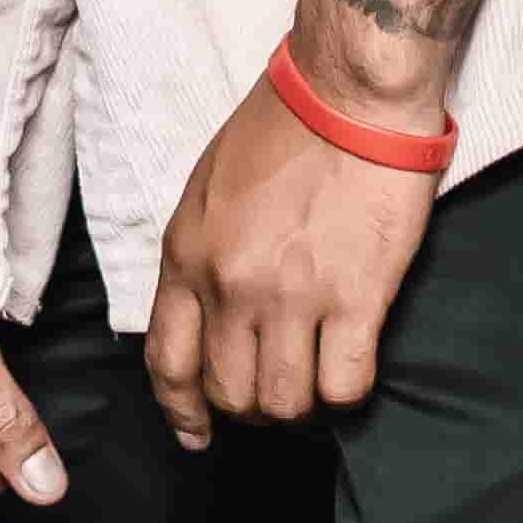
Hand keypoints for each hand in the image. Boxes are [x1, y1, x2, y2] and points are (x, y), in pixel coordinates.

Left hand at [145, 58, 439, 447]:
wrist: (350, 91)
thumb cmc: (283, 125)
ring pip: (284, 403)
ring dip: (300, 406)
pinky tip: (350, 365)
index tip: (196, 432)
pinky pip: (345, 386)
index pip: (167, 361)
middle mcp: (231, 284)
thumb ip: (199, 255)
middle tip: (275, 389)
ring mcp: (293, 296)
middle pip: (229, 395)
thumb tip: (203, 315)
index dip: (181, 410)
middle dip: (250, 408)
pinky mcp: (356, 297)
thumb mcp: (208, 186)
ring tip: (315, 379)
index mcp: (187, 253)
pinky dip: (347, 392)